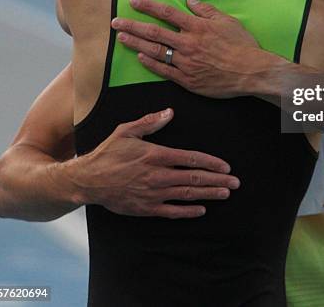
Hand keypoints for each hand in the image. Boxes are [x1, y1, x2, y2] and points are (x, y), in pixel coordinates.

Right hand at [70, 108, 239, 217]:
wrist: (88, 180)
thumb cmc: (108, 153)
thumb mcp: (127, 131)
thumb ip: (150, 122)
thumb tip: (170, 112)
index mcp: (156, 155)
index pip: (191, 159)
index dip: (211, 163)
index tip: (226, 166)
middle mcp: (158, 175)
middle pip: (194, 178)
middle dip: (217, 180)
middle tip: (235, 182)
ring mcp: (153, 193)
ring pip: (187, 195)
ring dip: (209, 194)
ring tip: (225, 194)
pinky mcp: (146, 208)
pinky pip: (172, 211)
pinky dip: (188, 211)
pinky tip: (202, 209)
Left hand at [111, 0, 264, 97]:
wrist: (252, 72)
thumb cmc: (242, 45)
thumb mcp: (227, 21)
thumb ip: (205, 10)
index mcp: (197, 27)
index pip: (167, 13)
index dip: (148, 6)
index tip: (133, 1)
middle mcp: (188, 43)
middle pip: (154, 33)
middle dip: (132, 26)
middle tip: (115, 22)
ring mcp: (186, 63)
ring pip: (155, 52)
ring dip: (135, 44)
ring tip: (121, 38)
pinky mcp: (188, 80)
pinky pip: (164, 71)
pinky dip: (150, 64)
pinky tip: (140, 57)